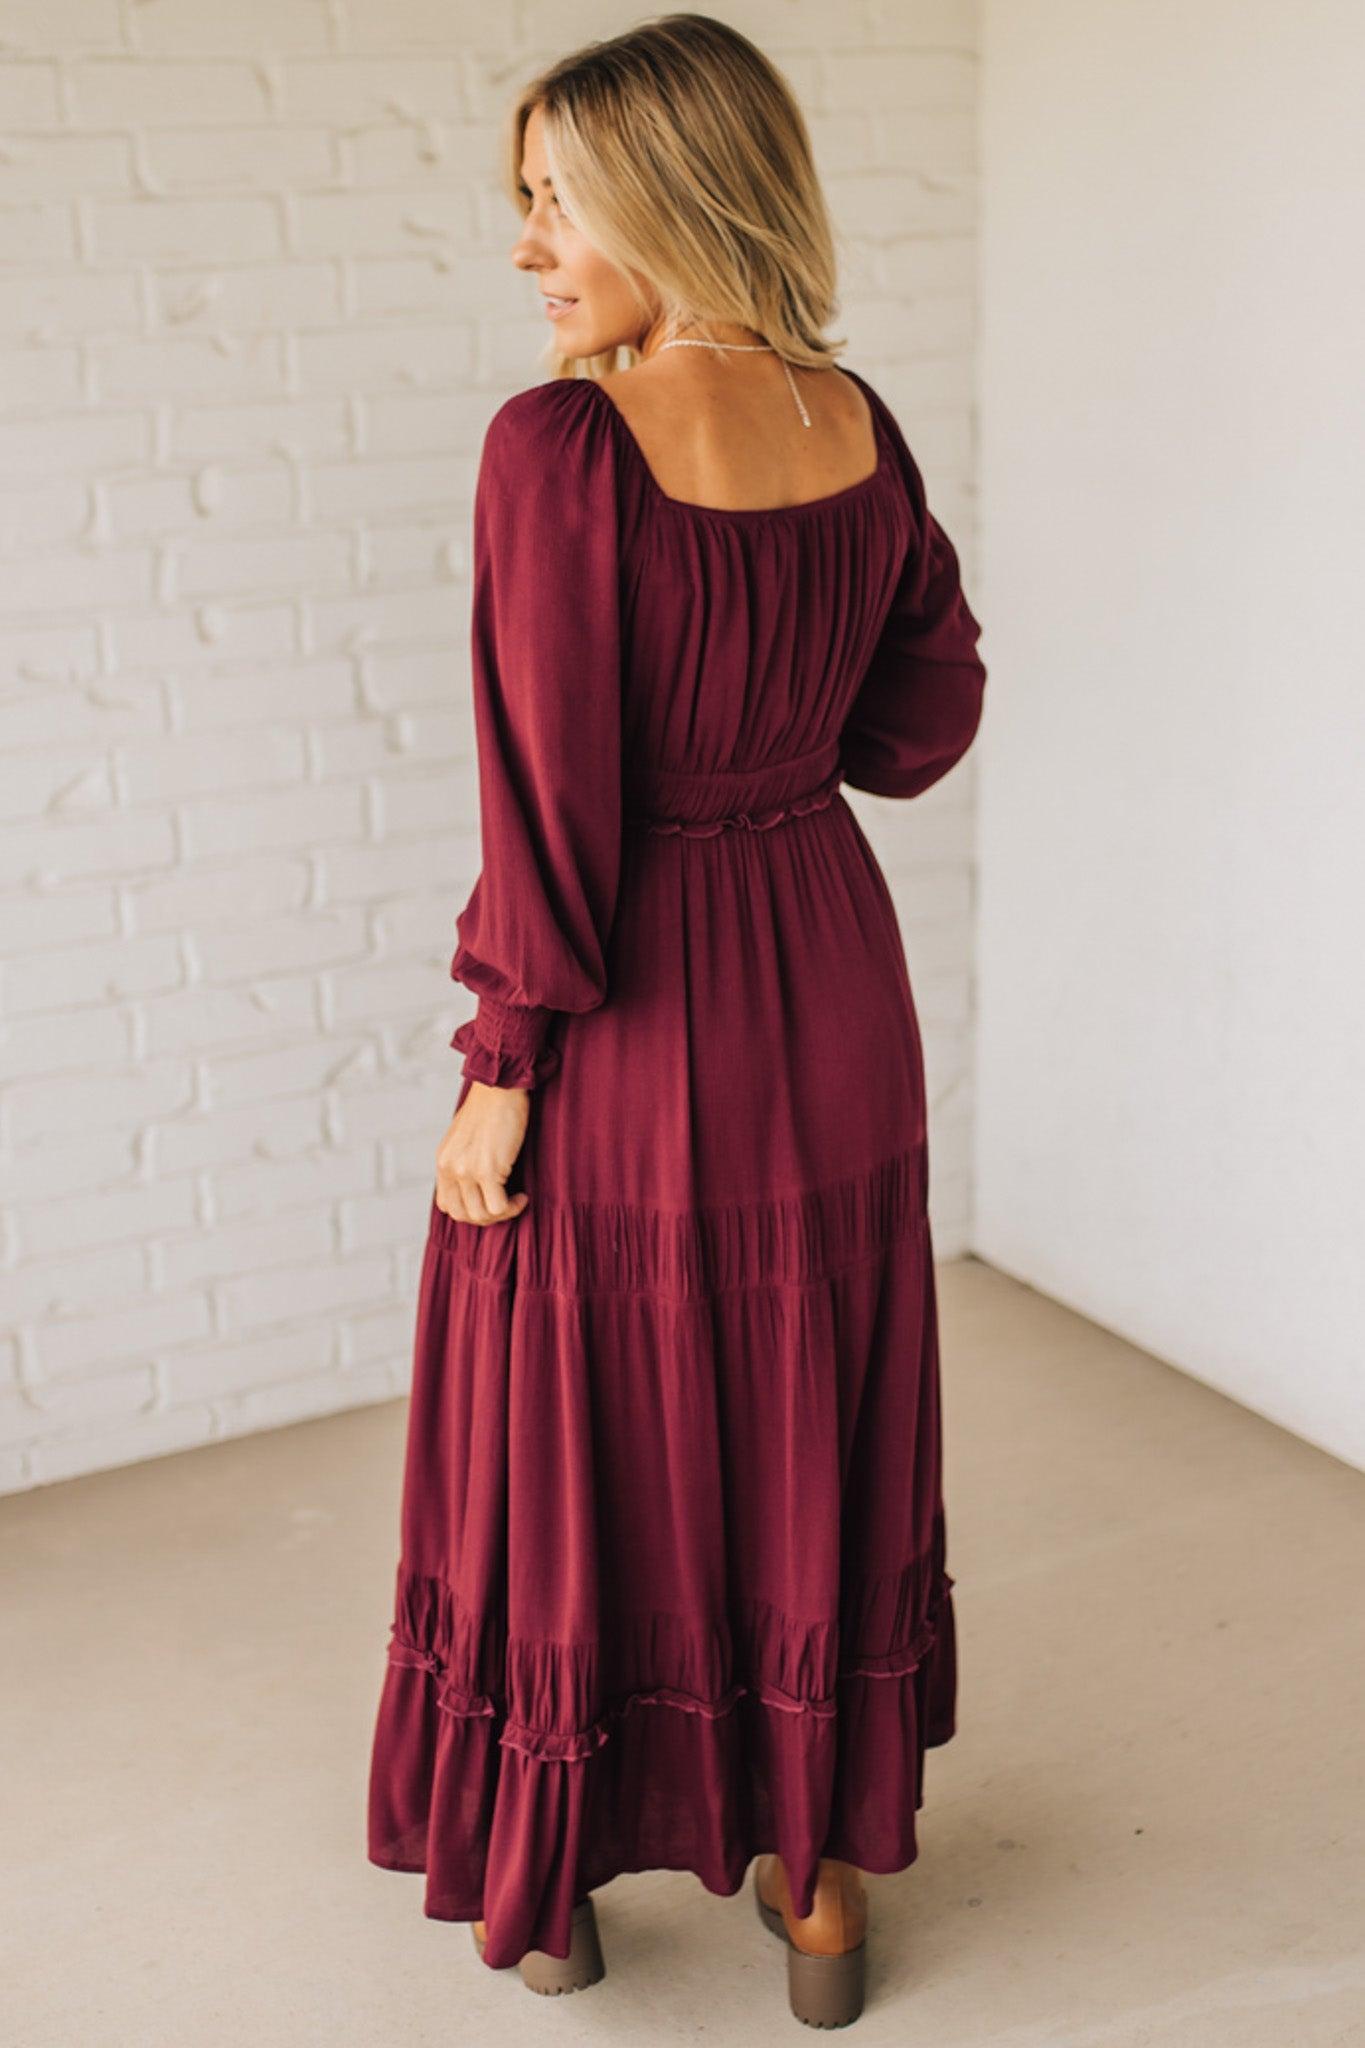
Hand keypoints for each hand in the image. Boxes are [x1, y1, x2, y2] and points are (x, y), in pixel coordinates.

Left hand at [434, 1080, 531, 1224]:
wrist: (499, 1089)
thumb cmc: (489, 1109)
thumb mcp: (464, 1138)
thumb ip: (463, 1160)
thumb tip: (475, 1184)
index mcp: (443, 1161)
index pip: (446, 1205)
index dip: (469, 1211)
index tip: (488, 1202)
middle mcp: (451, 1168)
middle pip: (462, 1215)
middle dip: (486, 1218)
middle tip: (504, 1206)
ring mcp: (468, 1171)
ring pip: (481, 1215)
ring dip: (502, 1214)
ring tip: (515, 1200)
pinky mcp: (488, 1170)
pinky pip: (499, 1206)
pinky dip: (512, 1207)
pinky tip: (522, 1196)